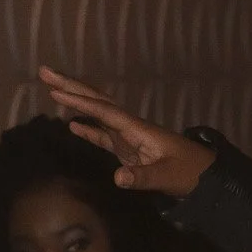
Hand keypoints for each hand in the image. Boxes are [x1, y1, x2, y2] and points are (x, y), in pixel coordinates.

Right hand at [40, 66, 215, 196]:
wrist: (206, 177)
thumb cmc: (189, 173)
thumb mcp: (166, 177)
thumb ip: (142, 178)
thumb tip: (117, 178)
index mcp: (137, 128)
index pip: (103, 111)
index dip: (79, 102)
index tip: (55, 92)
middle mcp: (129, 126)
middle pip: (96, 102)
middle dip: (71, 87)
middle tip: (44, 72)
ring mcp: (128, 137)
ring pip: (97, 113)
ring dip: (75, 101)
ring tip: (51, 89)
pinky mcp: (128, 149)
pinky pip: (103, 135)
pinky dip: (87, 128)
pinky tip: (72, 125)